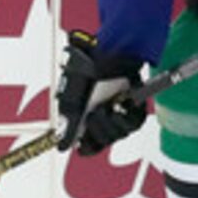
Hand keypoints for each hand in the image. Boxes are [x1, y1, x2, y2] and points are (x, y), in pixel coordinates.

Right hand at [52, 28, 146, 154]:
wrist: (108, 49)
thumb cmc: (85, 70)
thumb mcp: (71, 97)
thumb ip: (68, 123)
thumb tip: (63, 148)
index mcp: (84, 119)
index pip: (89, 147)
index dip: (87, 146)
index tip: (85, 139)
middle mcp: (103, 119)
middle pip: (103, 142)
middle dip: (99, 130)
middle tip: (95, 113)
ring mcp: (119, 112)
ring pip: (119, 134)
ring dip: (112, 124)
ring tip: (107, 107)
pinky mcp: (134, 105)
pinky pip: (134, 123)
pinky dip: (127, 117)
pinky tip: (120, 106)